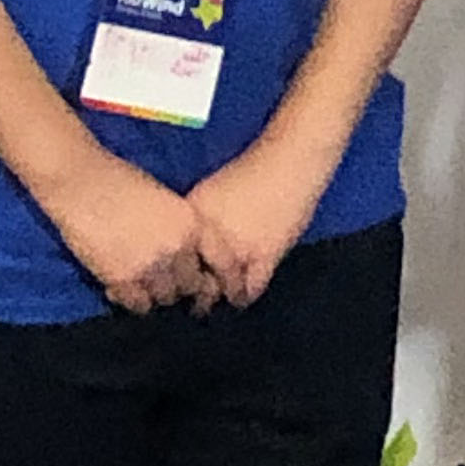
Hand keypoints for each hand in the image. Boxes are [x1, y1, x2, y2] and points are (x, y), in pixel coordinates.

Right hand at [47, 152, 216, 314]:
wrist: (80, 181)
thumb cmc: (121, 182)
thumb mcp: (167, 202)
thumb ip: (182, 230)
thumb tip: (192, 260)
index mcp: (193, 223)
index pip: (223, 262)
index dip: (222, 280)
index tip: (212, 290)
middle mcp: (178, 247)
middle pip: (192, 285)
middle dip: (181, 286)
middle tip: (165, 284)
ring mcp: (151, 264)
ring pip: (166, 298)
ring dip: (156, 294)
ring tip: (141, 284)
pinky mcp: (122, 278)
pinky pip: (138, 305)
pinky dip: (132, 301)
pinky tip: (121, 288)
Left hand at [187, 133, 333, 309]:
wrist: (289, 162)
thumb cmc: (251, 173)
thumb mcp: (209, 194)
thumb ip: (197, 223)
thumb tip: (187, 254)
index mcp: (191, 218)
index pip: (175, 260)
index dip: (177, 276)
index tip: (178, 287)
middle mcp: (209, 236)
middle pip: (196, 280)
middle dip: (198, 293)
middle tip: (199, 304)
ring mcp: (236, 248)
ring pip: (224, 289)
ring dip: (224, 296)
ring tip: (222, 300)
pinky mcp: (263, 255)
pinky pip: (250, 289)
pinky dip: (246, 295)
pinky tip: (244, 295)